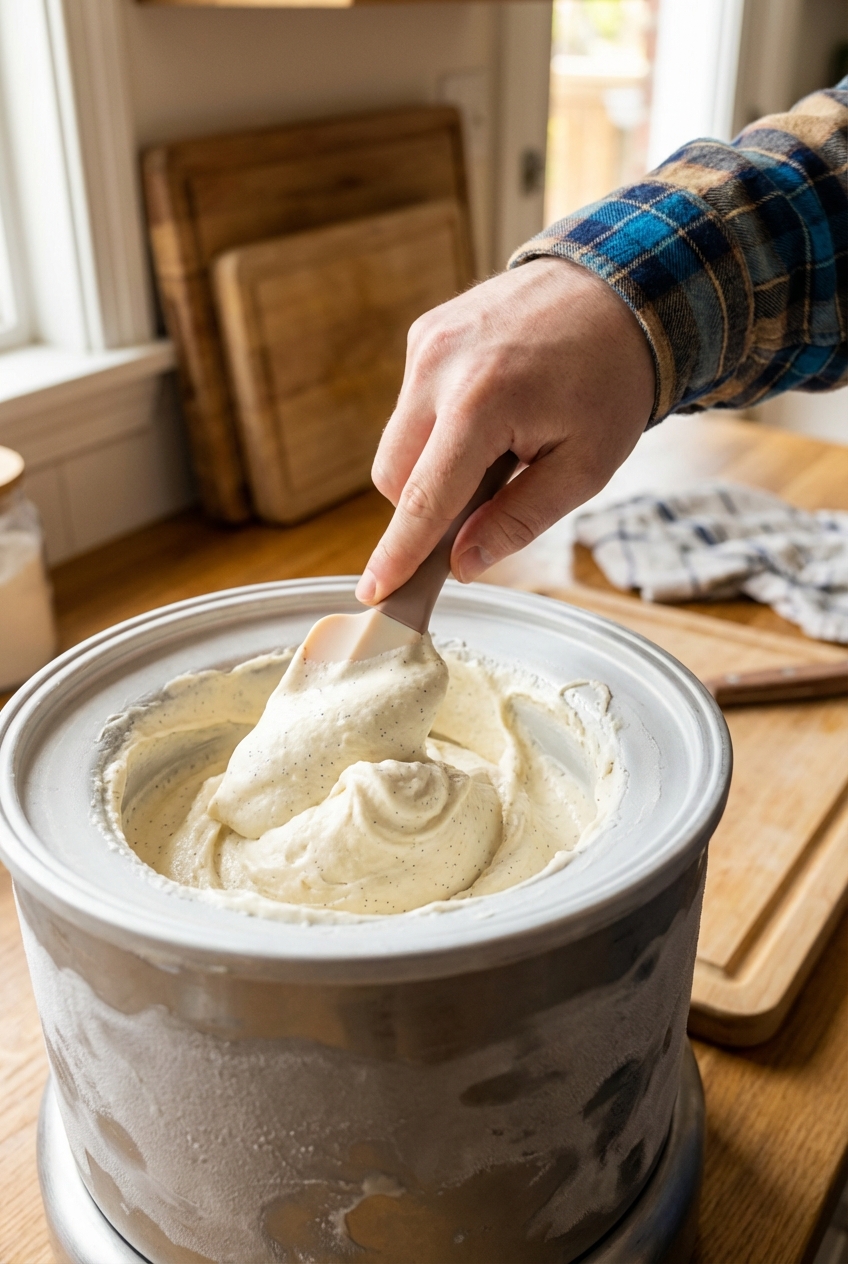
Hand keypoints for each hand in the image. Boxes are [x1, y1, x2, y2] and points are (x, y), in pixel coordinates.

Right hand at [355, 257, 655, 605]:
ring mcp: (426, 343)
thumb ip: (518, 520)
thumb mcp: (585, 467)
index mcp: (481, 404)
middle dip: (427, 505)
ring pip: (398, 443)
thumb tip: (462, 564)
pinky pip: (413, 405)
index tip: (375, 592)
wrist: (621, 286)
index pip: (424, 500)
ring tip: (501, 444)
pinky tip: (491, 409)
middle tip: (491, 496)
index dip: (398, 554)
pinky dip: (440, 426)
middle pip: (394, 477)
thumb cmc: (610, 381)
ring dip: (434, 464)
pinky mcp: (426, 332)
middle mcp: (438, 368)